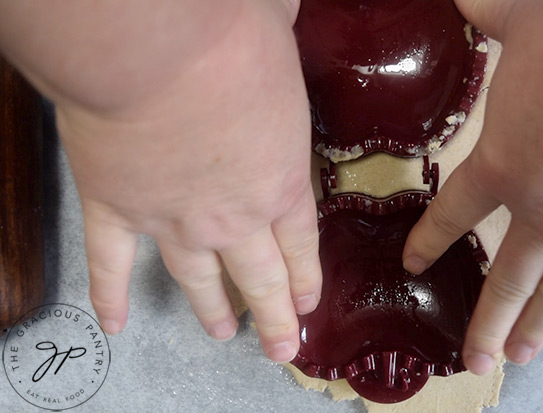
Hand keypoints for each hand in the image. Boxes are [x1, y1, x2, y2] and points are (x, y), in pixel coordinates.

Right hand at [1, 0, 318, 361]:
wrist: (156, 50)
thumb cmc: (230, 41)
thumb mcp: (278, 38)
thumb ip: (286, 36)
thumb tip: (288, 8)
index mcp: (280, 181)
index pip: (299, 247)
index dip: (304, 282)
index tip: (306, 308)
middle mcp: (232, 216)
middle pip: (258, 281)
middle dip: (272, 319)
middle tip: (280, 348)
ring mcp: (172, 220)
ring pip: (196, 280)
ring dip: (210, 311)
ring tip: (221, 334)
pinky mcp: (115, 209)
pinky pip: (111, 266)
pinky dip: (110, 296)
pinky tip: (113, 324)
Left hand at [403, 0, 542, 373]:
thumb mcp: (524, 21)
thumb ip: (485, 19)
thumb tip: (459, 1)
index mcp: (505, 165)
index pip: (453, 217)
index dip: (429, 243)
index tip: (414, 265)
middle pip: (507, 282)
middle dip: (486, 324)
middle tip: (472, 360)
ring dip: (539, 328)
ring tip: (519, 357)